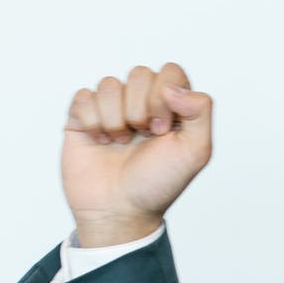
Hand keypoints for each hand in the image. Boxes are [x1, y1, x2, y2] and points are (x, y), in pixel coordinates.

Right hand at [61, 63, 212, 245]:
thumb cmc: (158, 183)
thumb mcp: (196, 151)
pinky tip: (100, 141)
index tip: (162, 131)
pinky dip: (92, 121)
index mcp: (172, 105)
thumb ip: (201, 110)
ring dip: (115, 119)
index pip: (170, 72)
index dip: (164, 97)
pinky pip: (84, 96)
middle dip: (140, 109)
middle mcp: (142, 101)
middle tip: (142, 138)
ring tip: (120, 143)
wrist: (120, 210)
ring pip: (109, 84)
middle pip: (139, 74)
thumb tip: (172, 86)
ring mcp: (111, 107)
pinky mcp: (83, 116)